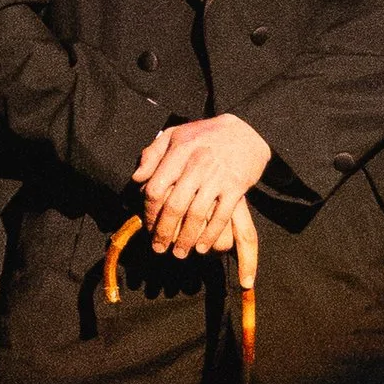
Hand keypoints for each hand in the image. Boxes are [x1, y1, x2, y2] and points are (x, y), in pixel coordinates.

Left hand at [132, 113, 267, 268]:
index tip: (147, 226)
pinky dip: (210, 235)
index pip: (156, 187)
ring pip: (197, 214)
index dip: (149, 211)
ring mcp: (218, 176)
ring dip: (186, 238)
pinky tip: (201, 247)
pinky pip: (221, 216)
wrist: (246, 131)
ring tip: (179, 253)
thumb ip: (153, 154)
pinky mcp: (236, 186)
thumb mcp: (175, 135)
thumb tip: (137, 179)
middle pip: (174, 205)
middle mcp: (197, 163)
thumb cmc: (204, 135)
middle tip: (158, 248)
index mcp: (179, 150)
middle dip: (164, 231)